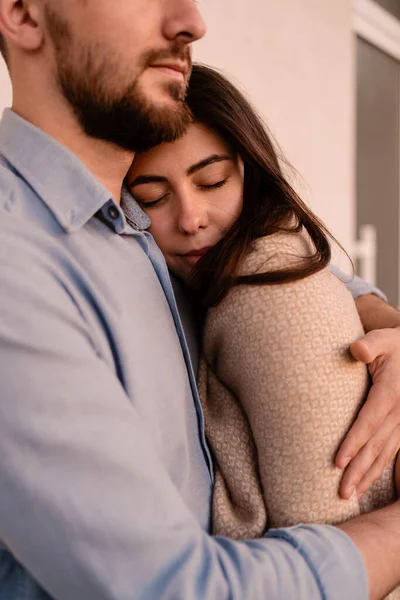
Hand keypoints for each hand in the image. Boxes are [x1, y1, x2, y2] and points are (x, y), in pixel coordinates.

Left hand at [336, 327, 399, 498]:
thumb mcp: (382, 339)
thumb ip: (369, 344)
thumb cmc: (394, 345)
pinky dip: (378, 469)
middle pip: (376, 445)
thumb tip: (357, 350)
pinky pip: (392, 452)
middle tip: (341, 492)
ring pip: (385, 453)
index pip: (369, 422)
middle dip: (358, 470)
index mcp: (391, 393)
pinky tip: (366, 482)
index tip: (338, 462)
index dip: (353, 443)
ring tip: (350, 494)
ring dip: (368, 475)